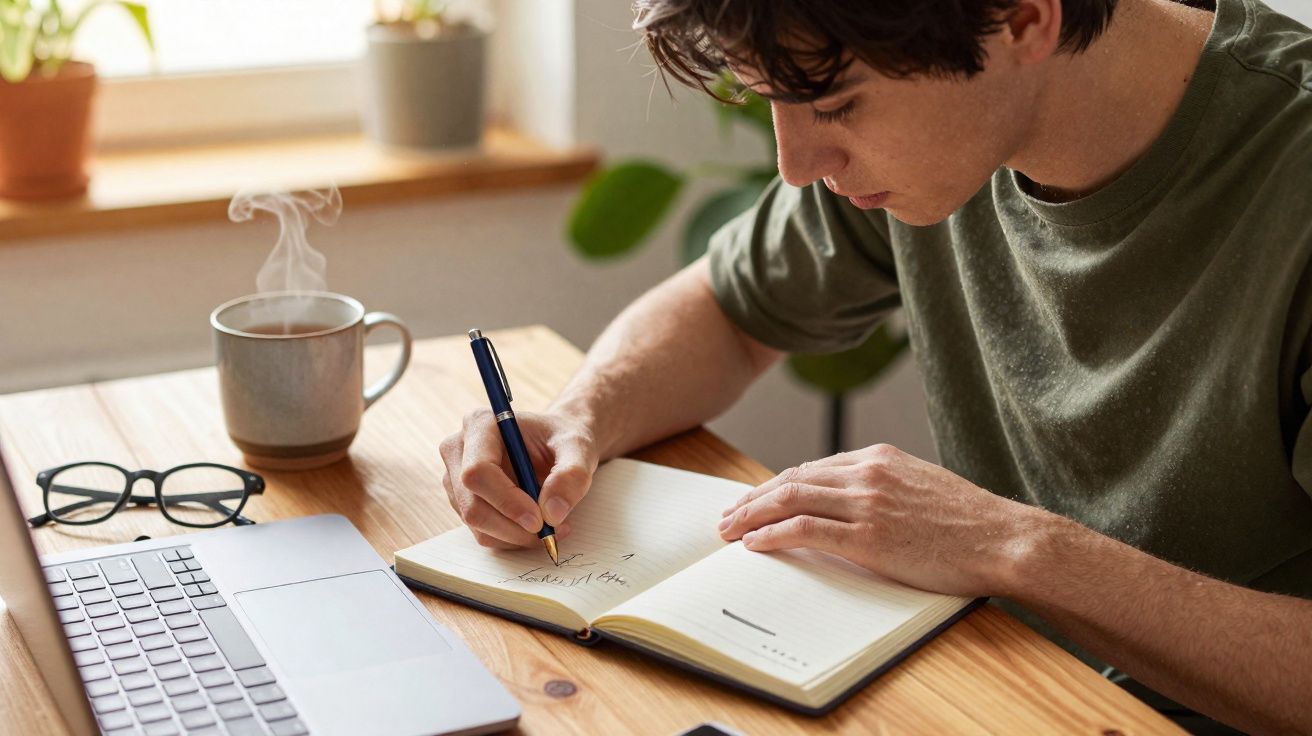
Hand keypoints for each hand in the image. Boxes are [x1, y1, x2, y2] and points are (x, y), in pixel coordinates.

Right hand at [439, 409, 598, 548]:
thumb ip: (572, 475)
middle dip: (513, 527)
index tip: (539, 520)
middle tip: (550, 532)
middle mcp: (459, 450)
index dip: (506, 501)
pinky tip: (538, 527)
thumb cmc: (563, 439)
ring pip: (477, 524)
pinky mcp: (464, 501)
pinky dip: (513, 538)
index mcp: (481, 424)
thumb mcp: (579, 448)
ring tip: (553, 526)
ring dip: (516, 535)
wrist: (557, 445)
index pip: (478, 471)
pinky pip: (483, 532)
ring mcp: (456, 478)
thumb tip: (552, 513)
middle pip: (472, 504)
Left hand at [717, 443, 1042, 596]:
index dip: (776, 485)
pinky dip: (772, 534)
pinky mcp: (868, 537)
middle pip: (792, 479)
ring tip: (729, 530)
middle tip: (726, 516)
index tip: (755, 499)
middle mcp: (867, 473)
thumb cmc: (969, 523)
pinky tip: (755, 544)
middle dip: (753, 498)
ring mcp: (867, 503)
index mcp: (879, 458)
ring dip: (752, 515)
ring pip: (790, 499)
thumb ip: (883, 488)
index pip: (811, 468)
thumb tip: (850, 504)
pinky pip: (804, 530)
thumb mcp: (921, 487)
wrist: (1004, 539)